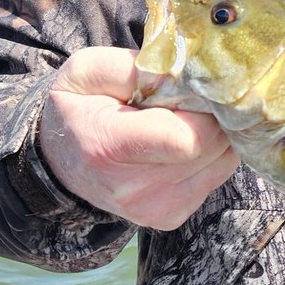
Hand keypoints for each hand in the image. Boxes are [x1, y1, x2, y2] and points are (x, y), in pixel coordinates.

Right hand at [39, 46, 237, 229]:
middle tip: (188, 100)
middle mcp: (133, 189)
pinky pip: (218, 175)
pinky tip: (183, 142)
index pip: (187, 138)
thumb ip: (138, 67)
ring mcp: (154, 209)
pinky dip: (212, 154)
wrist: (61, 159)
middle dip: (212, 115)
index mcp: (108, 148)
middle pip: (211, 147)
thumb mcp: (89, 70)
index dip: (202, 107)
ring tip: (182, 121)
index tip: (191, 88)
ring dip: (215, 134)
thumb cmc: (80, 105)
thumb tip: (188, 75)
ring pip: (223, 160)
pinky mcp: (171, 217)